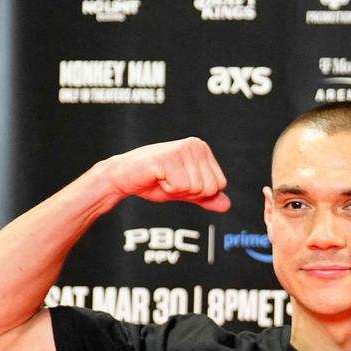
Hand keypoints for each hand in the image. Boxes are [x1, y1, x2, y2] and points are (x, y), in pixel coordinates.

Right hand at [103, 137, 230, 211]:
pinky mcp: (168, 158)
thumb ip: (206, 197)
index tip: (179, 181)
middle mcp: (195, 144)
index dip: (198, 192)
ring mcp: (182, 149)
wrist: (123, 178)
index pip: (219, 185)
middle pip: (210, 188)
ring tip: (162, 178)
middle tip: (169, 180)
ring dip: (175, 189)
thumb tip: (227, 206)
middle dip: (188, 192)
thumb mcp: (185, 191)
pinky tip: (156, 177)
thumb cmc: (154, 181)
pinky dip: (167, 188)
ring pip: (196, 188)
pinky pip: (180, 187)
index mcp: (203, 149)